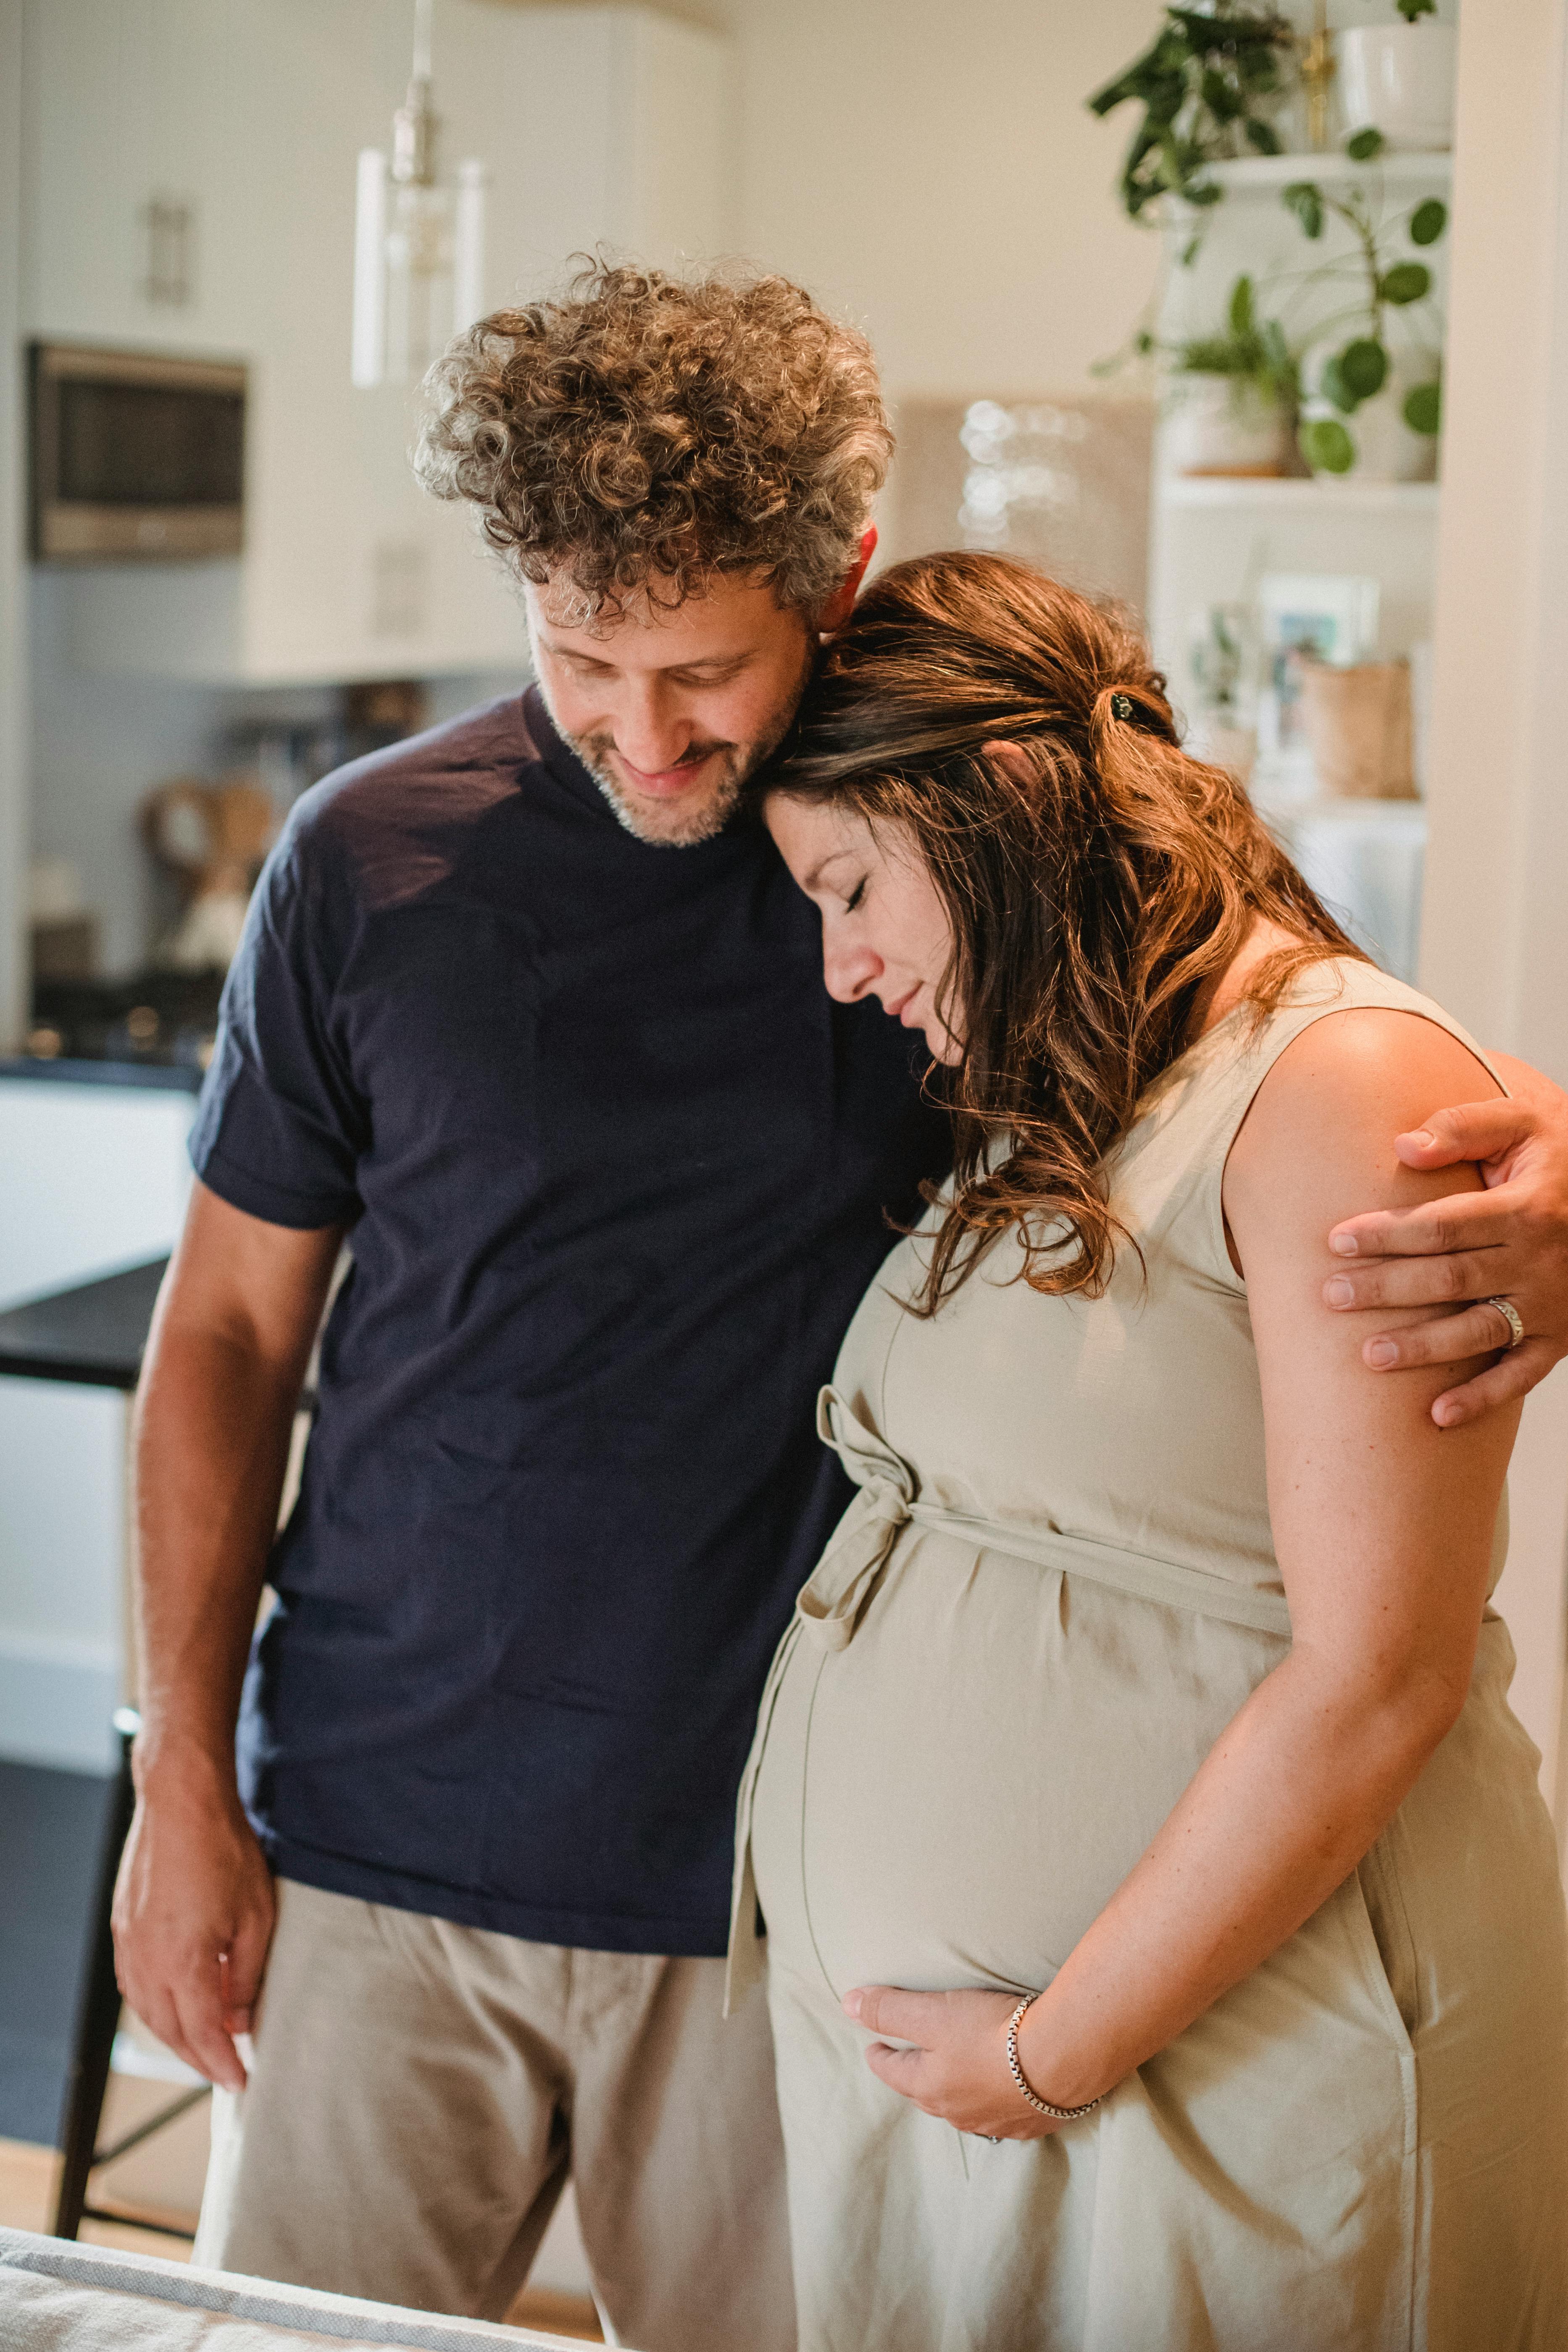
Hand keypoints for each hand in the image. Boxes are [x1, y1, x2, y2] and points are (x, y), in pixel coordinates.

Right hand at [111, 1743, 275, 2092]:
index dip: (223, 2065)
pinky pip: (135, 1986)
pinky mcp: (123, 1929)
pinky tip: (176, 2006)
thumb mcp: (256, 1917)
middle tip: (226, 2072)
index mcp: (184, 1964)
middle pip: (171, 2032)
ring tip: (205, 2046)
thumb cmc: (224, 1851)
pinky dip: (156, 2007)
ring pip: (148, 2012)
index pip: (204, 2035)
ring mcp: (129, 1946)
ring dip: (176, 2036)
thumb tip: (239, 2019)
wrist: (181, 1802)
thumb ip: (247, 1976)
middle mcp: (148, 1962)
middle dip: (200, 2059)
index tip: (242, 2082)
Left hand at [843, 1984, 1065, 2139]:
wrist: (1063, 2058)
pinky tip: (999, 2093)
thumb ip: (890, 2010)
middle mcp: (958, 2112)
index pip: (892, 2071)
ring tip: (951, 2077)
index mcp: (930, 2087)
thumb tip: (848, 2004)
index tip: (872, 2047)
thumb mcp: (932, 2013)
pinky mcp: (1031, 2123)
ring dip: (952, 2092)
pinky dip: (991, 2102)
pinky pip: (999, 2115)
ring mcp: (996, 2122)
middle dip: (913, 2077)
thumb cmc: (991, 2032)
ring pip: (961, 2108)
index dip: (880, 2055)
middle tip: (907, 2061)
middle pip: (924, 2093)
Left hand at [1325, 1083, 1567, 1427]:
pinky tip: (1437, 1415)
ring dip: (1423, 1348)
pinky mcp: (1560, 1336)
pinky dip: (1483, 1399)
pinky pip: (1522, 1374)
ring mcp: (1551, 1303)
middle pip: (1450, 1280)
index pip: (1442, 1225)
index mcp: (1525, 1208)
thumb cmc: (1558, 1153)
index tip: (1335, 1241)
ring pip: (1477, 1332)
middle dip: (1386, 1290)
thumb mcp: (1522, 1122)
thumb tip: (1403, 1146)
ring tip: (1368, 1356)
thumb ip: (1464, 1127)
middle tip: (1329, 1295)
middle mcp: (1539, 1261)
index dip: (1387, 1234)